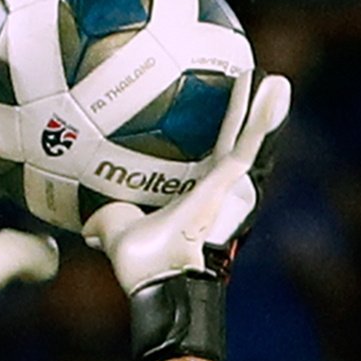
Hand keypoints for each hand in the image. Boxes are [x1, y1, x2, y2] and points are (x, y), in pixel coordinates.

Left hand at [83, 72, 291, 293]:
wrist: (158, 282)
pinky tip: (274, 87)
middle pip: (236, 141)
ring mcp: (228, 187)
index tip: (223, 105)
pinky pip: (247, 143)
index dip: (219, 132)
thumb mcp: (117, 232)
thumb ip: (107, 222)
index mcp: (197, 196)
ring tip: (274, 79)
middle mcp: (218, 190)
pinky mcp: (231, 182)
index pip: (212, 154)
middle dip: (246, 113)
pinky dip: (262, 117)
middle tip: (252, 79)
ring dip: (264, 110)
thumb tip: (86, 227)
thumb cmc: (143, 266)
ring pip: (250, 139)